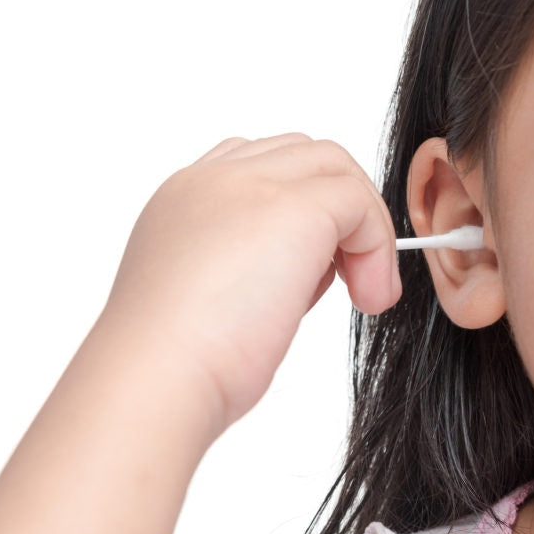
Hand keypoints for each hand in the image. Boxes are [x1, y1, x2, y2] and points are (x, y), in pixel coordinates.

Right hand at [98, 133, 400, 433]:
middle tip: (345, 281)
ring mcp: (249, 185)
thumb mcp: (204, 299)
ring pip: (334, 166)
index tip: (306, 271)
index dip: (295, 207)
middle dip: (336, 210)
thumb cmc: (173, 364)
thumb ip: (246, 266)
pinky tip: (367, 297)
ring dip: (361, 225)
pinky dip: (377, 246)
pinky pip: (359, 200)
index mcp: (182, 200)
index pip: (255, 167)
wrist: (155, 377)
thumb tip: (300, 271)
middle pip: (301, 156)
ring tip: (362, 291)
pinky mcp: (294, 209)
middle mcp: (209, 180)